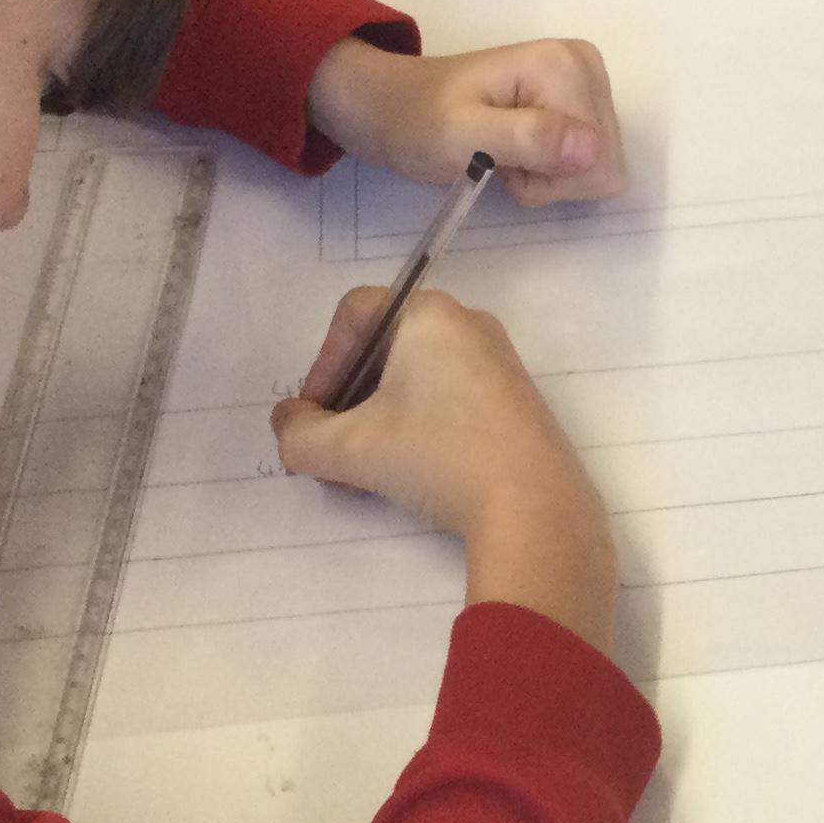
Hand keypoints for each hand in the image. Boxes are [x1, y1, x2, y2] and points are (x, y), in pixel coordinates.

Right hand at [270, 286, 617, 652]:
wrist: (534, 507)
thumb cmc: (438, 457)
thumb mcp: (349, 449)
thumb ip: (300, 434)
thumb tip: (289, 421)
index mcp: (431, 315)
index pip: (355, 315)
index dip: (322, 363)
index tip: (316, 415)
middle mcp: (468, 325)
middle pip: (386, 347)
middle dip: (349, 398)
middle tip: (335, 446)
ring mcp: (499, 363)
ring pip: (417, 377)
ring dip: (380, 418)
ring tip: (368, 468)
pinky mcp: (516, 402)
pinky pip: (451, 398)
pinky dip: (419, 426)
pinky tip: (411, 473)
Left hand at [306, 36, 627, 207]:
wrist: (395, 105)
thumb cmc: (419, 121)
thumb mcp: (463, 136)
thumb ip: (527, 139)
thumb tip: (592, 150)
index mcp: (565, 66)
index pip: (598, 161)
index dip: (549, 179)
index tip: (500, 159)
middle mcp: (586, 67)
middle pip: (604, 163)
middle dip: (552, 178)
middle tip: (500, 158)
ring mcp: (586, 83)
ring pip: (598, 166)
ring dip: (549, 177)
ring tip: (504, 154)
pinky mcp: (579, 102)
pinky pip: (590, 161)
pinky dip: (552, 171)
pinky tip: (517, 153)